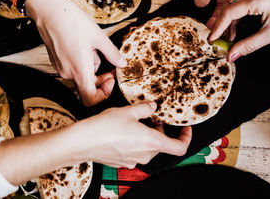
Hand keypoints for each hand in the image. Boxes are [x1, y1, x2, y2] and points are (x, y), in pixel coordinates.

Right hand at [26, 0, 126, 105]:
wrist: (49, 11)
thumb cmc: (72, 22)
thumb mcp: (99, 37)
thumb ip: (112, 54)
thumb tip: (122, 63)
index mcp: (80, 71)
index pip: (90, 99)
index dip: (103, 94)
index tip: (110, 80)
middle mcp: (68, 73)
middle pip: (88, 86)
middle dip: (101, 77)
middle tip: (110, 64)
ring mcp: (60, 67)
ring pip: (80, 74)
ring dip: (91, 65)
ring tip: (93, 46)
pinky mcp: (56, 60)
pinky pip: (72, 67)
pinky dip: (81, 61)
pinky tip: (83, 44)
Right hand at [76, 102, 191, 168]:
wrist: (83, 142)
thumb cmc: (105, 127)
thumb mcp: (128, 111)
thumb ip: (145, 108)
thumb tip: (152, 107)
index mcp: (152, 142)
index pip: (179, 147)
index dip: (185, 138)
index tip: (184, 129)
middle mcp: (145, 155)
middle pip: (161, 145)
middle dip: (160, 131)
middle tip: (152, 117)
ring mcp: (133, 160)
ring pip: (147, 148)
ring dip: (147, 136)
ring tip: (135, 121)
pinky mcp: (122, 162)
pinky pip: (135, 152)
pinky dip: (135, 142)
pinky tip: (124, 131)